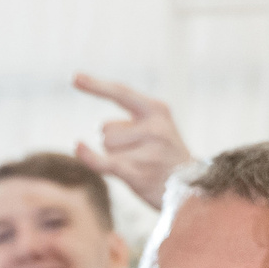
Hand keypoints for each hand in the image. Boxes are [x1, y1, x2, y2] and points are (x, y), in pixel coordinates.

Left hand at [72, 73, 195, 207]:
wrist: (193, 189)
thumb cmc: (167, 156)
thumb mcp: (157, 128)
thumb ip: (130, 122)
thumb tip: (101, 129)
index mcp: (157, 111)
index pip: (121, 93)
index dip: (97, 86)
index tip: (75, 78)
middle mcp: (154, 128)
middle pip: (105, 129)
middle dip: (114, 142)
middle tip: (139, 154)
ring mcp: (147, 151)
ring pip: (106, 146)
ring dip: (115, 157)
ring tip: (139, 165)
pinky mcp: (138, 173)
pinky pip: (104, 162)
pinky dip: (89, 156)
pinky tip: (78, 146)